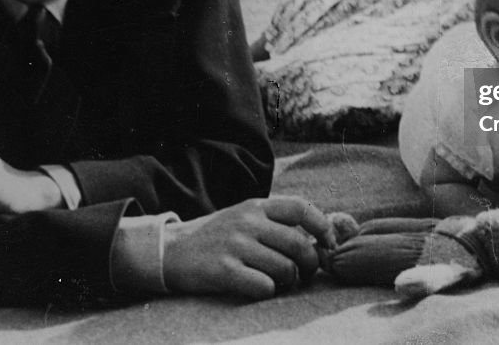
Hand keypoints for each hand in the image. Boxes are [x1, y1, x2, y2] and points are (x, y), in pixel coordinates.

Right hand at [163, 196, 335, 299]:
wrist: (170, 251)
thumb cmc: (216, 237)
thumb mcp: (244, 217)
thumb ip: (275, 222)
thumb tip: (318, 236)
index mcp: (255, 206)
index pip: (301, 207)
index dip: (322, 226)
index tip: (328, 244)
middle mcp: (247, 222)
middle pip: (298, 243)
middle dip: (310, 263)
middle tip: (305, 274)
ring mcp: (235, 245)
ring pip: (284, 268)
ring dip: (289, 281)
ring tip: (280, 282)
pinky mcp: (223, 270)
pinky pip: (264, 286)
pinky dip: (269, 292)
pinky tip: (260, 288)